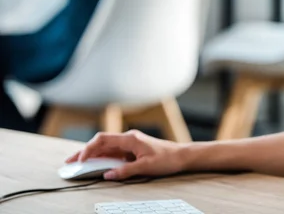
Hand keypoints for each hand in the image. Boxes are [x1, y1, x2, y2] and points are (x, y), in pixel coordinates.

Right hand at [65, 130, 187, 180]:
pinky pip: (114, 152)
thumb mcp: (145, 167)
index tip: (79, 160)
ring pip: (106, 147)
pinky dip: (103, 158)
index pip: (103, 140)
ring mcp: (130, 143)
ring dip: (92, 155)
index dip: (88, 149)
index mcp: (130, 139)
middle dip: (84, 152)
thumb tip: (107, 175)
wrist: (181, 155)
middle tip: (70, 162)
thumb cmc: (167, 158)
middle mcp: (128, 138)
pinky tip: (96, 164)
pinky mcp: (133, 149)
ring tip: (78, 164)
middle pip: (101, 142)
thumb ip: (125, 171)